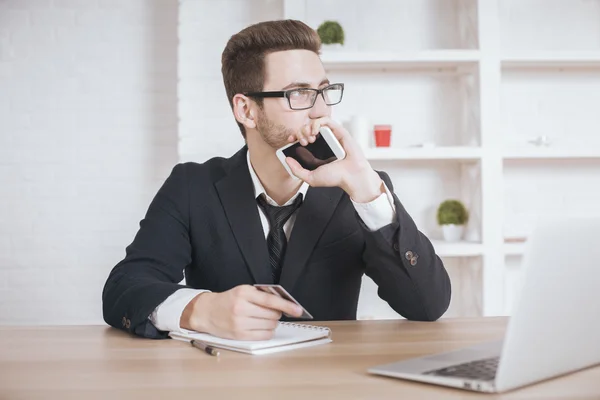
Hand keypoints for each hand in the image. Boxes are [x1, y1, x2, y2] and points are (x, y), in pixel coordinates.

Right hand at [180, 285, 302, 340]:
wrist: (206, 312)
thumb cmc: (228, 300)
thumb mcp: (242, 291)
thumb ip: (261, 294)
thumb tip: (282, 301)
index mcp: (243, 293)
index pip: (270, 300)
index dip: (286, 305)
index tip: (297, 309)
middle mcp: (241, 308)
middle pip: (272, 315)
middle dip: (277, 313)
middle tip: (270, 311)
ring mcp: (240, 323)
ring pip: (270, 326)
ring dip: (272, 323)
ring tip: (262, 318)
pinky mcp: (239, 335)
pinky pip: (264, 336)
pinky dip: (267, 332)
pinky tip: (261, 327)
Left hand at [285, 117, 383, 202]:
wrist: (351, 176)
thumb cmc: (335, 177)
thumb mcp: (311, 178)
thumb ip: (297, 170)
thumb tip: (287, 159)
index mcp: (316, 152)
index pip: (301, 139)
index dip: (294, 137)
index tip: (290, 140)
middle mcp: (322, 143)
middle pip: (305, 129)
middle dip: (300, 133)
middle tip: (303, 142)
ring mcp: (330, 136)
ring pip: (313, 123)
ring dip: (307, 128)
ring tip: (310, 138)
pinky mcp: (338, 131)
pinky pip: (325, 120)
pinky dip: (317, 122)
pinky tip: (315, 131)